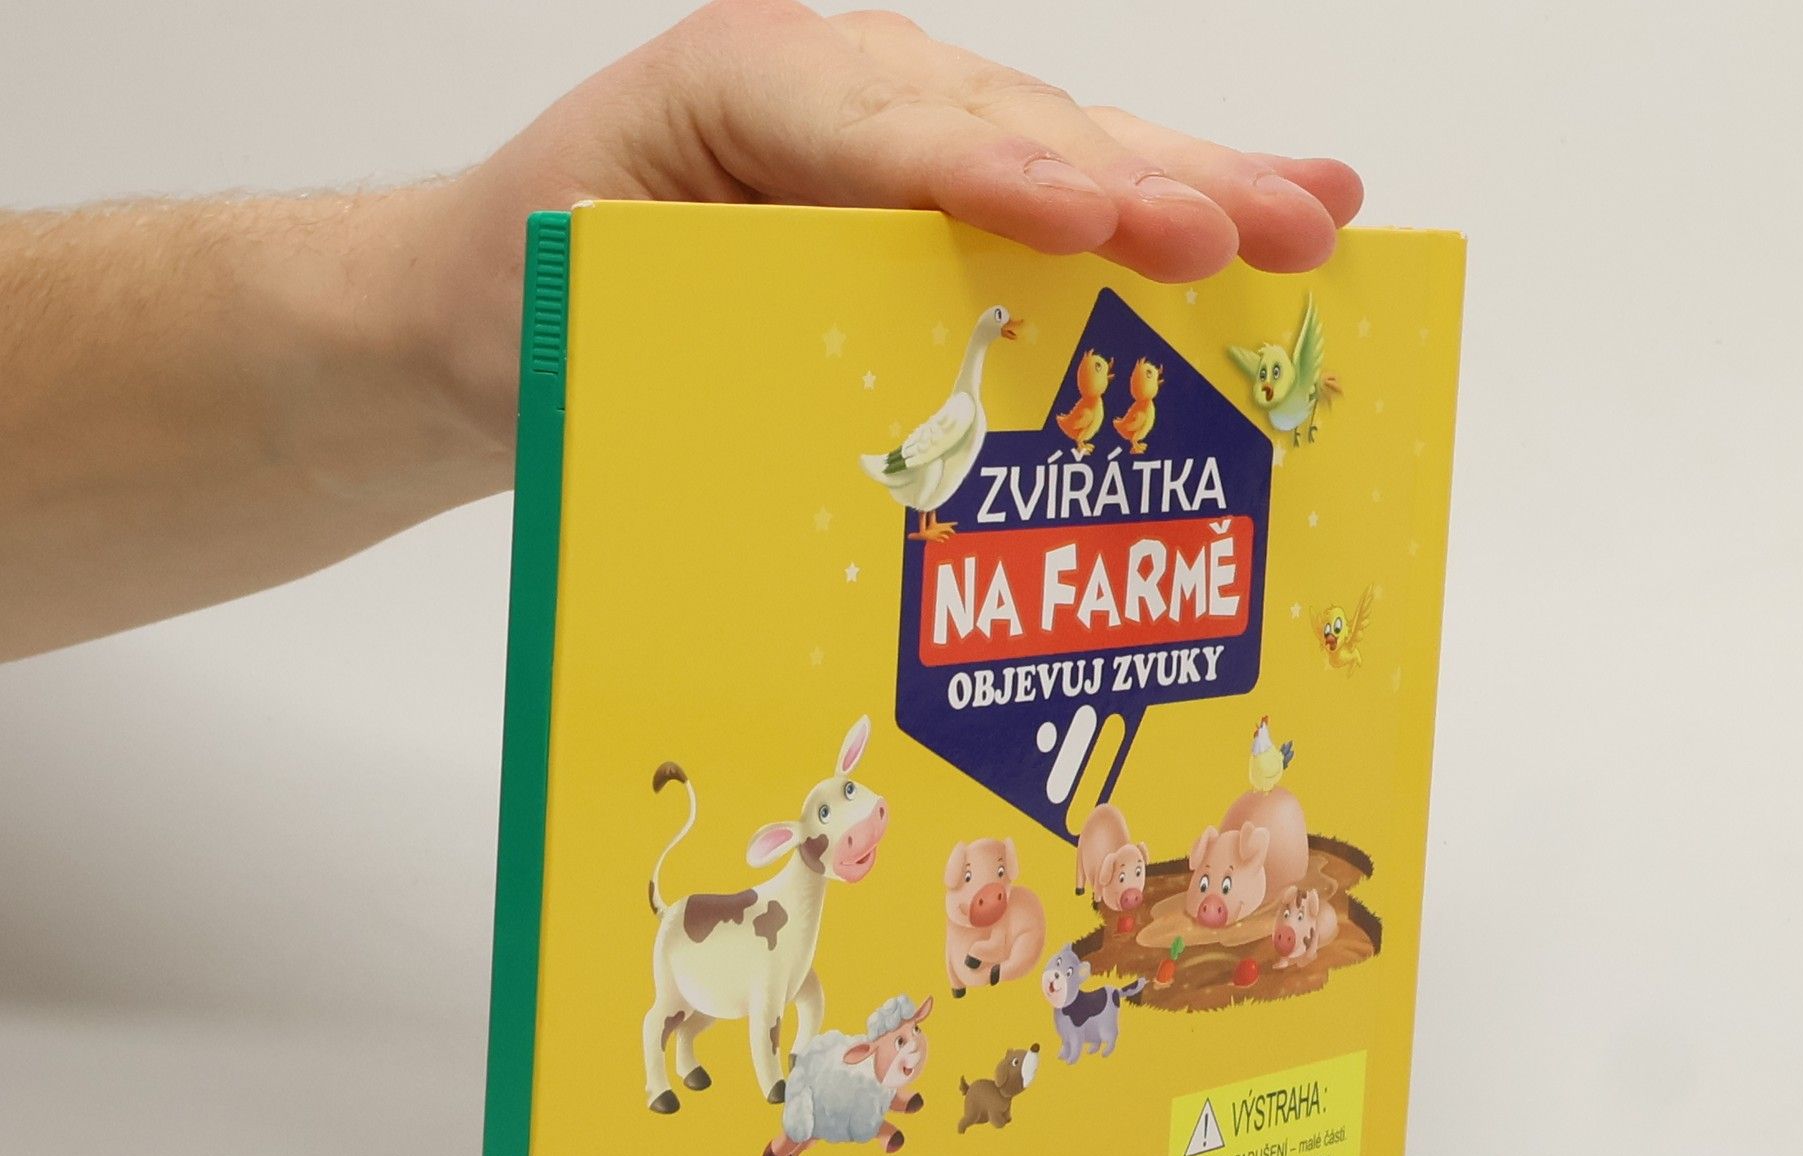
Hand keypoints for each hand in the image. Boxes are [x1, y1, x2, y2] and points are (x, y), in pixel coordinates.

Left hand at [403, 0, 1361, 443]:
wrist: (483, 305)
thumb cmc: (532, 301)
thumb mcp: (584, 307)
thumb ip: (699, 319)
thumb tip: (853, 411)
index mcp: (744, 91)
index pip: (891, 136)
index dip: (1002, 178)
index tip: (1095, 223)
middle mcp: (839, 95)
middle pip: (1016, 125)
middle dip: (1144, 181)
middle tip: (1257, 233)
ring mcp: (894, 140)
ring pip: (1062, 148)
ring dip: (1193, 186)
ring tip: (1313, 219)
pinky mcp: (924, 202)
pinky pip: (1051, 197)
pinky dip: (1158, 209)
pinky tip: (1265, 215)